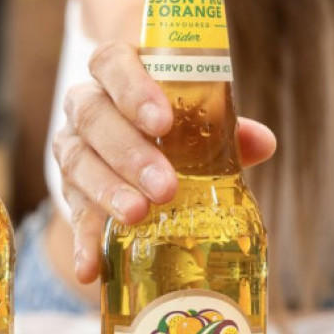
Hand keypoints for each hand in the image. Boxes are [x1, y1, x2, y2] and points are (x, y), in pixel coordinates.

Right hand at [52, 41, 276, 283]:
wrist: (134, 144)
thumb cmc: (174, 125)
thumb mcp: (199, 120)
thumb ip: (226, 129)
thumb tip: (261, 142)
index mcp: (117, 74)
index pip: (112, 64)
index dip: (133, 90)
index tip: (163, 122)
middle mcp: (86, 106)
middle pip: (93, 118)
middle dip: (128, 153)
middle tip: (164, 186)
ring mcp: (73, 149)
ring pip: (77, 163)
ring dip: (107, 191)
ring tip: (137, 216)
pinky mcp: (72, 192)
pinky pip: (72, 215)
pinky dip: (82, 242)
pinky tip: (91, 269)